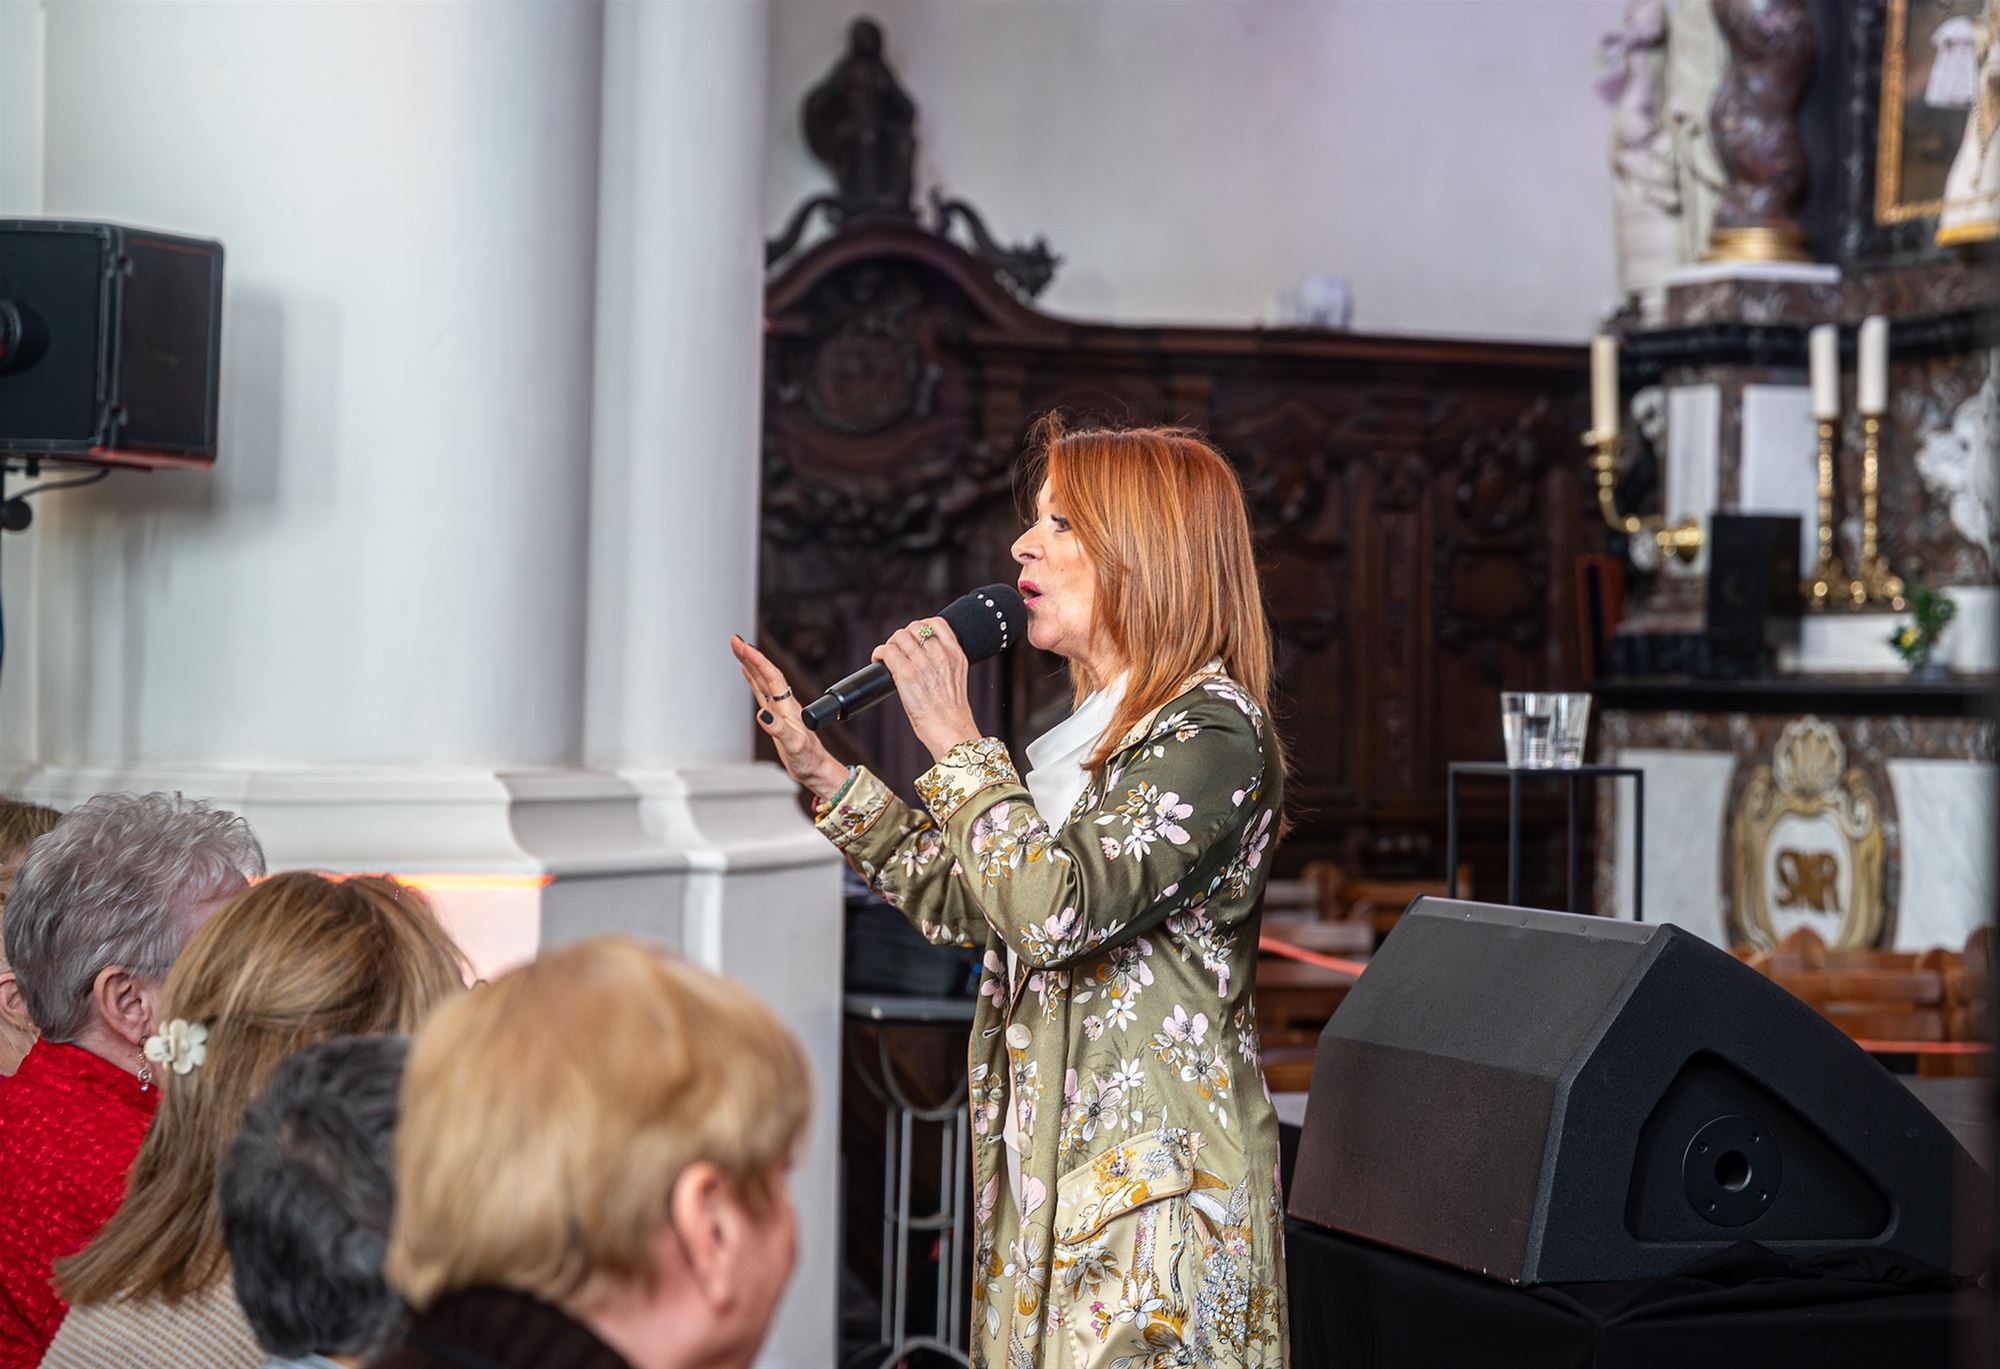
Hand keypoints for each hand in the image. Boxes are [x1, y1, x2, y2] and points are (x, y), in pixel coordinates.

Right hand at [731, 635, 848, 800]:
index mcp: (788, 707)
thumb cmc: (809, 759)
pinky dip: (753, 680)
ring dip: (750, 663)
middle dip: (750, 655)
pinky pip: (761, 692)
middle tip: (735, 639)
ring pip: (762, 680)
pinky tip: (747, 672)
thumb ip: (779, 729)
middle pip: (766, 673)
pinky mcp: (775, 717)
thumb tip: (762, 714)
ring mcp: (779, 709)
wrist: (815, 769)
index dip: (758, 660)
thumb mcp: (794, 745)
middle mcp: (784, 704)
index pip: (772, 677)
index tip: (744, 646)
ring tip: (738, 648)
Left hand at [872, 618, 981, 762]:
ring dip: (891, 644)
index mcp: (955, 654)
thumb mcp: (957, 677)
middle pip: (915, 628)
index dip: (922, 626)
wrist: (950, 729)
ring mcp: (923, 663)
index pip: (937, 624)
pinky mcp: (906, 674)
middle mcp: (940, 654)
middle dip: (904, 636)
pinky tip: (878, 660)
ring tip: (888, 656)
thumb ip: (945, 661)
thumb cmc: (951, 711)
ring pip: (899, 637)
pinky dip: (879, 654)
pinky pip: (887, 652)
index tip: (915, 638)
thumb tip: (923, 655)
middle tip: (898, 650)